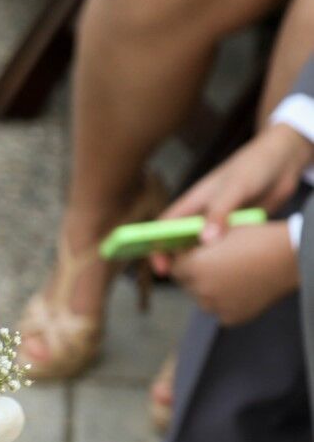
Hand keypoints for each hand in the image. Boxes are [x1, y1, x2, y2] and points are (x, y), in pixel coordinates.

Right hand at [151, 122, 311, 272]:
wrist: (284, 162)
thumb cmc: (255, 166)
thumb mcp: (236, 187)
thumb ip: (220, 213)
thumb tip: (205, 240)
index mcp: (193, 202)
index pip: (165, 227)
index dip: (158, 247)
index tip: (161, 267)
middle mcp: (202, 215)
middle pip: (180, 243)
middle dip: (178, 262)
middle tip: (186, 279)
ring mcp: (218, 224)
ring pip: (201, 249)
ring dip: (201, 263)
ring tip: (208, 278)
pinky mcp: (234, 231)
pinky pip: (222, 250)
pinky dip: (222, 261)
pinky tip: (229, 271)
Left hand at [168, 220, 299, 326]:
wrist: (288, 259)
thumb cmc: (257, 239)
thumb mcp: (224, 233)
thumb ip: (199, 244)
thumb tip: (180, 250)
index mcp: (195, 266)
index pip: (175, 268)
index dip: (183, 261)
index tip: (191, 257)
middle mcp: (201, 290)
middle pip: (187, 285)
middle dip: (195, 276)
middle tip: (212, 266)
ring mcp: (215, 307)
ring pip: (203, 299)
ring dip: (210, 290)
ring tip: (230, 276)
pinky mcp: (228, 318)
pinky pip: (219, 310)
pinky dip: (225, 301)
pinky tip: (241, 288)